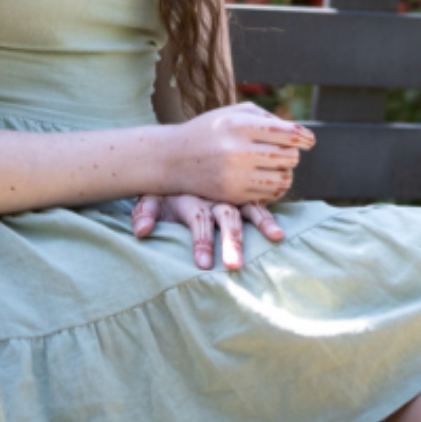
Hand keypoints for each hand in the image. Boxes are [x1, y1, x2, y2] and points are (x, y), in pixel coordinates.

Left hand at [132, 193, 285, 269]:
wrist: (180, 156)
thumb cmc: (167, 186)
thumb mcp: (152, 195)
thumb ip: (145, 210)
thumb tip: (140, 230)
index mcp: (193, 197)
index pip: (198, 220)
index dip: (201, 242)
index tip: (204, 265)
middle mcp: (215, 195)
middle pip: (226, 217)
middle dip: (231, 241)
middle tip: (235, 266)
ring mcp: (231, 194)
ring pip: (248, 208)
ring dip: (262, 223)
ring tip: (276, 237)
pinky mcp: (243, 196)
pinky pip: (259, 204)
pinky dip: (268, 216)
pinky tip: (280, 230)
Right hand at [167, 101, 312, 204]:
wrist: (173, 158)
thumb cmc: (209, 131)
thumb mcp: (233, 112)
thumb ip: (266, 117)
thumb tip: (299, 133)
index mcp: (239, 125)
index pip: (287, 133)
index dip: (304, 137)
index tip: (309, 140)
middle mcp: (238, 150)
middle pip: (288, 156)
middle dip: (293, 154)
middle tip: (287, 152)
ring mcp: (235, 175)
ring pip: (283, 178)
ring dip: (287, 173)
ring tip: (279, 166)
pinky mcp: (233, 195)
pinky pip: (270, 194)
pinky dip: (275, 188)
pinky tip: (268, 179)